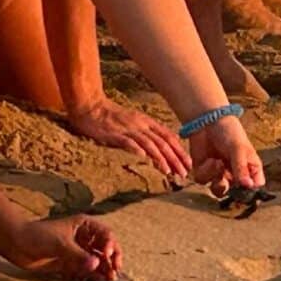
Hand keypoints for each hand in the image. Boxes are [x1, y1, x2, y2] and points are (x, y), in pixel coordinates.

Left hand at [8, 214, 121, 280]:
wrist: (16, 244)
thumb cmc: (39, 236)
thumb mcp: (61, 244)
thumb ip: (78, 256)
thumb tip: (96, 265)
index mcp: (84, 226)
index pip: (105, 234)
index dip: (110, 244)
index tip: (109, 255)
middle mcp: (83, 238)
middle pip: (104, 248)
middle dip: (111, 259)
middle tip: (115, 270)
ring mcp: (76, 251)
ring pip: (95, 260)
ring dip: (103, 268)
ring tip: (111, 279)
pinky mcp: (68, 263)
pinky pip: (84, 269)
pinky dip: (92, 274)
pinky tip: (99, 280)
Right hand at [64, 95, 189, 181]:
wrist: (91, 107)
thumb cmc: (112, 118)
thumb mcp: (135, 122)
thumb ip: (147, 133)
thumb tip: (161, 147)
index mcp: (148, 122)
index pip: (169, 137)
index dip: (180, 151)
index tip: (188, 164)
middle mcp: (142, 125)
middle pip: (162, 142)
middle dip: (175, 158)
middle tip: (184, 173)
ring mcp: (129, 129)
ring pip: (149, 144)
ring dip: (160, 158)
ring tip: (168, 171)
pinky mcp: (115, 134)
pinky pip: (128, 142)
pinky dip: (137, 149)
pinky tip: (144, 157)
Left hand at [188, 115, 263, 197]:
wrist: (207, 122)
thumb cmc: (229, 132)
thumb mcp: (239, 149)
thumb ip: (242, 168)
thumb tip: (249, 186)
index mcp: (249, 167)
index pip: (255, 185)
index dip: (250, 191)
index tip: (245, 190)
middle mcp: (235, 173)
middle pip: (236, 193)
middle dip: (231, 189)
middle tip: (228, 181)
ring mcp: (219, 174)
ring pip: (219, 190)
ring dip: (218, 180)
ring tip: (218, 164)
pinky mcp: (204, 172)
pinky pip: (204, 181)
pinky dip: (207, 172)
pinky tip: (210, 160)